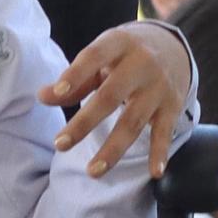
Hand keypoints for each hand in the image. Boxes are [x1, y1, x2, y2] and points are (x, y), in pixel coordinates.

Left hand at [42, 21, 191, 177]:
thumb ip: (76, 78)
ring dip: (113, 149)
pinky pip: (165, 133)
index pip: (94, 57)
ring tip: (93, 171)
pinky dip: (160, 153)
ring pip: (134, 121)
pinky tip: (154, 173)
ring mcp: (159, 88)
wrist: (174, 48)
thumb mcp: (101, 57)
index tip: (56, 93)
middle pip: (111, 97)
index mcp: (119, 44)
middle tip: (60, 144)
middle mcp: (142, 65)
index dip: (75, 75)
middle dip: (85, 122)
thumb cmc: (125, 56)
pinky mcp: (173, 107)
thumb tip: (43, 97)